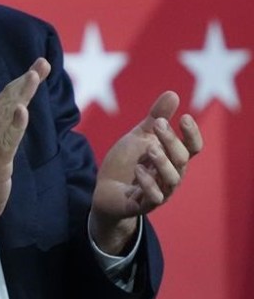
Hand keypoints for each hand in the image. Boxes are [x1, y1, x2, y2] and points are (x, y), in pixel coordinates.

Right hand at [0, 58, 50, 254]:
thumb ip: (7, 131)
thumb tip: (18, 115)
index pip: (8, 98)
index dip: (23, 81)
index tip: (39, 66)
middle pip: (9, 100)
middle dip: (27, 80)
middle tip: (43, 62)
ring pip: (8, 114)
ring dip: (21, 94)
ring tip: (33, 76)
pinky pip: (8, 139)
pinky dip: (15, 124)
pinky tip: (23, 111)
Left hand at [90, 91, 201, 253]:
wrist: (106, 190)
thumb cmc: (127, 162)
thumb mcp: (140, 137)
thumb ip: (155, 118)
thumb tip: (173, 93)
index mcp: (173, 158)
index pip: (193, 148)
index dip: (192, 134)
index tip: (184, 117)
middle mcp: (171, 175)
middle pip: (182, 159)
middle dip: (172, 140)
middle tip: (158, 124)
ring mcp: (159, 191)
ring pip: (172, 180)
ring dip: (163, 162)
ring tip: (150, 148)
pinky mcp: (143, 204)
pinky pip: (154, 198)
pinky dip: (148, 184)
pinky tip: (138, 170)